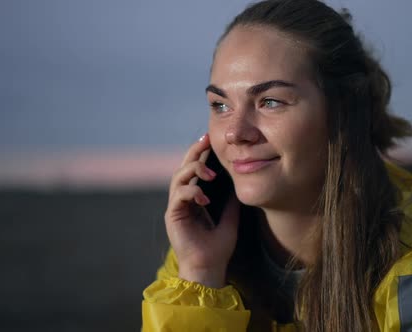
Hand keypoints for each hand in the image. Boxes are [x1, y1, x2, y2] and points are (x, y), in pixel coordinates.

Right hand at [164, 134, 239, 287]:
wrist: (209, 267)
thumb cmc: (218, 246)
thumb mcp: (230, 217)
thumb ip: (231, 200)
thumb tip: (239, 182)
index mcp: (195, 198)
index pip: (195, 170)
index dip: (201, 153)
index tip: (211, 139)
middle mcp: (183, 199)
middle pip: (184, 167)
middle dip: (194, 152)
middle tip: (206, 140)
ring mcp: (176, 206)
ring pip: (178, 177)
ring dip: (194, 171)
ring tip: (210, 174)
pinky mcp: (172, 216)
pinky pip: (178, 195)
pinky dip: (191, 192)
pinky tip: (204, 198)